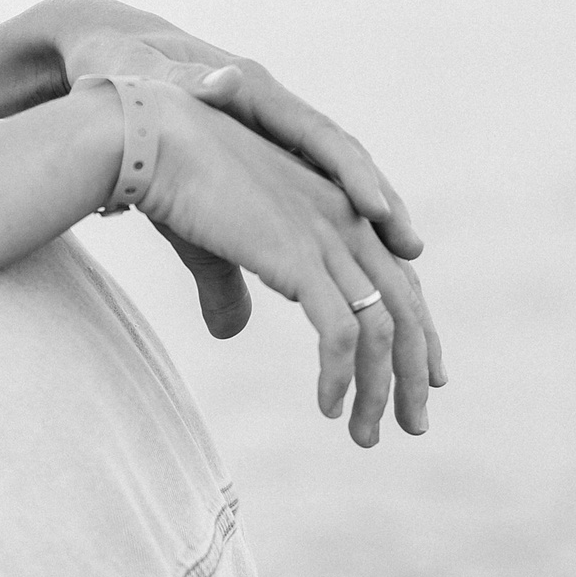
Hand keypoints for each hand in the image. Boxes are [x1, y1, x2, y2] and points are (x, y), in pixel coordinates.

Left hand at [46, 0, 424, 339]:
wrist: (106, 56)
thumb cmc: (121, 66)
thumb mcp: (146, 78)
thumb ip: (184, 86)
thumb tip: (222, 81)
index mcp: (252, 89)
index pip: (317, 134)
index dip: (351, 173)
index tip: (377, 209)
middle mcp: (270, 110)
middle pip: (340, 159)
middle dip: (378, 203)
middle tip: (411, 249)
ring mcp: (265, 133)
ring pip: (327, 180)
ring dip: (363, 221)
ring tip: (400, 263)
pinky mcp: (252, 156)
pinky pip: (300, 194)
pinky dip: (326, 226)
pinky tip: (343, 265)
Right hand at [134, 82, 442, 444]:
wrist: (151, 141)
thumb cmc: (173, 184)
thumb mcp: (213, 246)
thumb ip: (231, 288)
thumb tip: (232, 331)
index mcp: (335, 209)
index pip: (398, 279)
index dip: (417, 332)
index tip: (424, 380)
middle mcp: (346, 219)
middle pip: (405, 307)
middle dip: (415, 372)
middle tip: (414, 425)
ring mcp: (326, 236)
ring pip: (382, 328)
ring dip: (380, 389)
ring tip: (366, 435)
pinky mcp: (298, 256)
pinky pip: (339, 331)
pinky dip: (340, 376)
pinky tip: (329, 408)